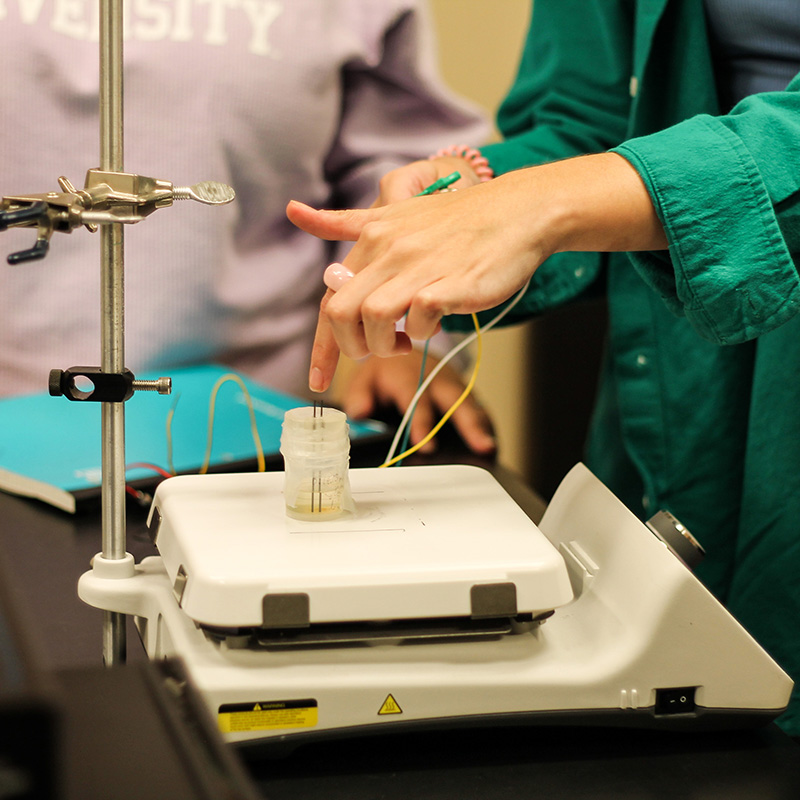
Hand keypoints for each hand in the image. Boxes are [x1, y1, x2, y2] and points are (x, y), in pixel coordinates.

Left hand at [287, 152, 665, 392]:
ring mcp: (418, 266)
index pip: (330, 299)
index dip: (321, 346)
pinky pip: (419, 322)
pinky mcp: (448, 284)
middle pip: (340, 314)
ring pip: (373, 319)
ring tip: (407, 340)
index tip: (318, 380)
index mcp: (372, 237)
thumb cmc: (460, 220)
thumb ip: (347, 223)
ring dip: (386, 345)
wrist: (518, 211)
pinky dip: (424, 334)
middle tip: (376, 350)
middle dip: (351, 348)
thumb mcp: (397, 213)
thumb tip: (295, 212)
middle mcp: (388, 250)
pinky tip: (436, 323)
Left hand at [342, 351, 495, 454]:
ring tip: (489, 447)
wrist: (402, 350)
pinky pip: (476, 407)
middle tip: (479, 445)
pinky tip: (491, 443)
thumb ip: (359, 396)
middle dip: (467, 422)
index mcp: (406, 372)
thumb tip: (361, 413)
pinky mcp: (462, 393)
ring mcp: (452, 383)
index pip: (415, 396)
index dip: (421, 420)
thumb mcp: (363, 378)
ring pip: (468, 403)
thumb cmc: (384, 371)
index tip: (425, 443)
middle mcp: (433, 376)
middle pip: (453, 398)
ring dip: (480, 425)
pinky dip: (485, 424)